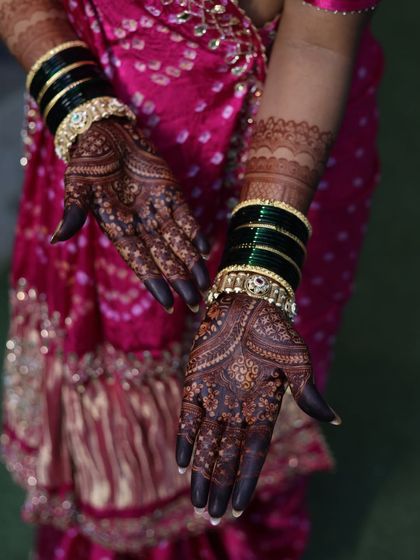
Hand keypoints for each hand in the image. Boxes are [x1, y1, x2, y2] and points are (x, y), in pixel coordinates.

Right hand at [51, 118, 209, 310]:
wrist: (107, 131)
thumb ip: (74, 212)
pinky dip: (195, 232)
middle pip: (164, 258)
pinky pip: (185, 218)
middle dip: (180, 281)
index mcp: (118, 229)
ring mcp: (157, 210)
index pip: (139, 261)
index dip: (154, 281)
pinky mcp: (171, 194)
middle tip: (196, 303)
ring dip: (193, 263)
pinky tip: (206, 249)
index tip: (169, 303)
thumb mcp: (77, 184)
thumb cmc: (88, 159)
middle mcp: (140, 225)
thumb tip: (56, 238)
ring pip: (179, 242)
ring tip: (206, 283)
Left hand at [176, 293, 338, 520]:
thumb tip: (334, 420)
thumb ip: (307, 391)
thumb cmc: (275, 328)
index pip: (253, 452)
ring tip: (197, 502)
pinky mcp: (195, 379)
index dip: (244, 479)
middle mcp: (237, 406)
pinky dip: (186, 437)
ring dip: (202, 471)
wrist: (248, 300)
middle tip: (212, 518)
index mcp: (262, 405)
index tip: (238, 506)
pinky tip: (183, 463)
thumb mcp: (296, 359)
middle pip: (227, 454)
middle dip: (220, 485)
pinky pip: (189, 414)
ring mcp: (215, 394)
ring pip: (207, 441)